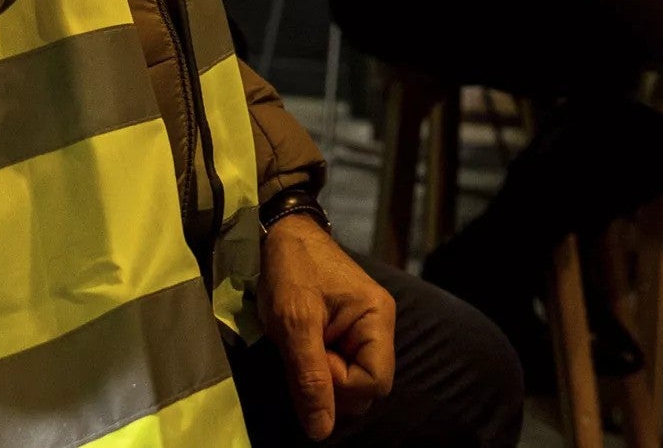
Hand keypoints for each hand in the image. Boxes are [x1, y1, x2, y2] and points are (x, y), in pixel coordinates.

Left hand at [260, 214, 395, 440]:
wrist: (282, 234)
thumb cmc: (292, 270)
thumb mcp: (294, 324)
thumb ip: (310, 378)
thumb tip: (322, 432)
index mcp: (378, 319)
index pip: (375, 383)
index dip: (341, 386)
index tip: (311, 361)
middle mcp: (380, 326)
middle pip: (366, 386)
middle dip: (331, 382)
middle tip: (303, 352)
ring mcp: (365, 329)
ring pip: (351, 379)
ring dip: (322, 374)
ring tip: (302, 346)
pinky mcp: (348, 331)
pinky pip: (342, 365)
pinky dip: (320, 365)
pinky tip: (304, 345)